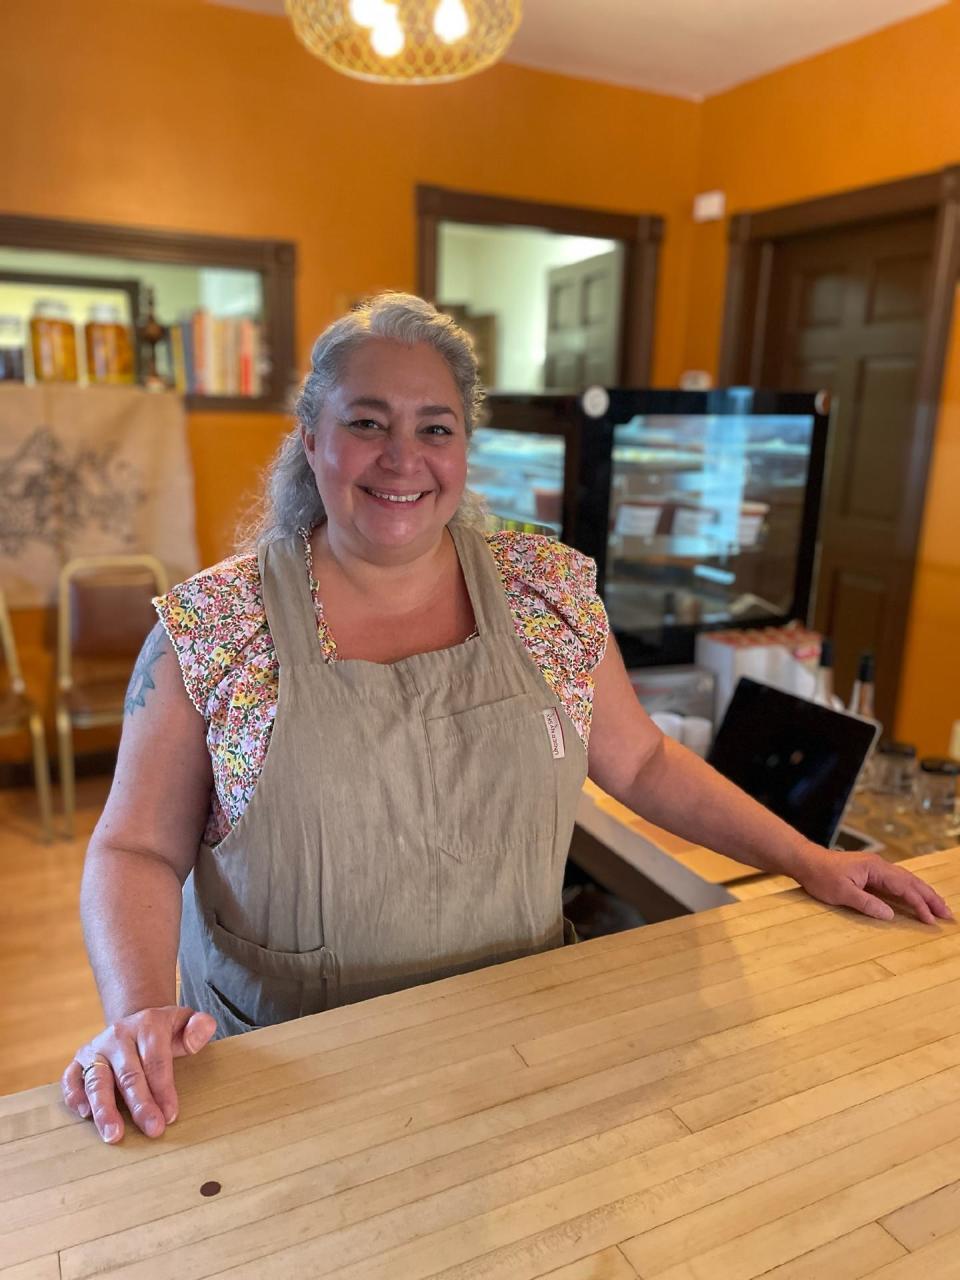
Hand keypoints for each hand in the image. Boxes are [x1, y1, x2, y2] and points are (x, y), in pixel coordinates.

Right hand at [61, 1006, 216, 1143]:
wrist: (135, 1023)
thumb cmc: (164, 1032)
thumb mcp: (184, 1023)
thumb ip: (198, 1026)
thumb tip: (204, 1028)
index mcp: (147, 1025)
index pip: (156, 1061)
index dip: (164, 1089)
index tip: (171, 1115)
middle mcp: (118, 1036)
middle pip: (129, 1074)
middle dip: (140, 1104)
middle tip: (153, 1130)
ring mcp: (96, 1049)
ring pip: (98, 1080)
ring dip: (105, 1108)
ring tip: (114, 1135)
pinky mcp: (79, 1061)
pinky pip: (71, 1078)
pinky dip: (75, 1095)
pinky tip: (84, 1115)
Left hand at [797, 848, 954, 924]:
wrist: (806, 861)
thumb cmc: (821, 875)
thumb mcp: (841, 893)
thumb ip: (866, 903)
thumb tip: (891, 915)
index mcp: (876, 868)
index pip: (904, 887)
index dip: (919, 904)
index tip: (931, 919)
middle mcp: (880, 866)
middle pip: (912, 882)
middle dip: (931, 898)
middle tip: (948, 915)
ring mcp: (876, 869)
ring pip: (906, 881)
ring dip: (923, 894)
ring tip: (939, 908)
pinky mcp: (871, 873)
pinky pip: (897, 882)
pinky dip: (910, 891)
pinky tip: (916, 899)